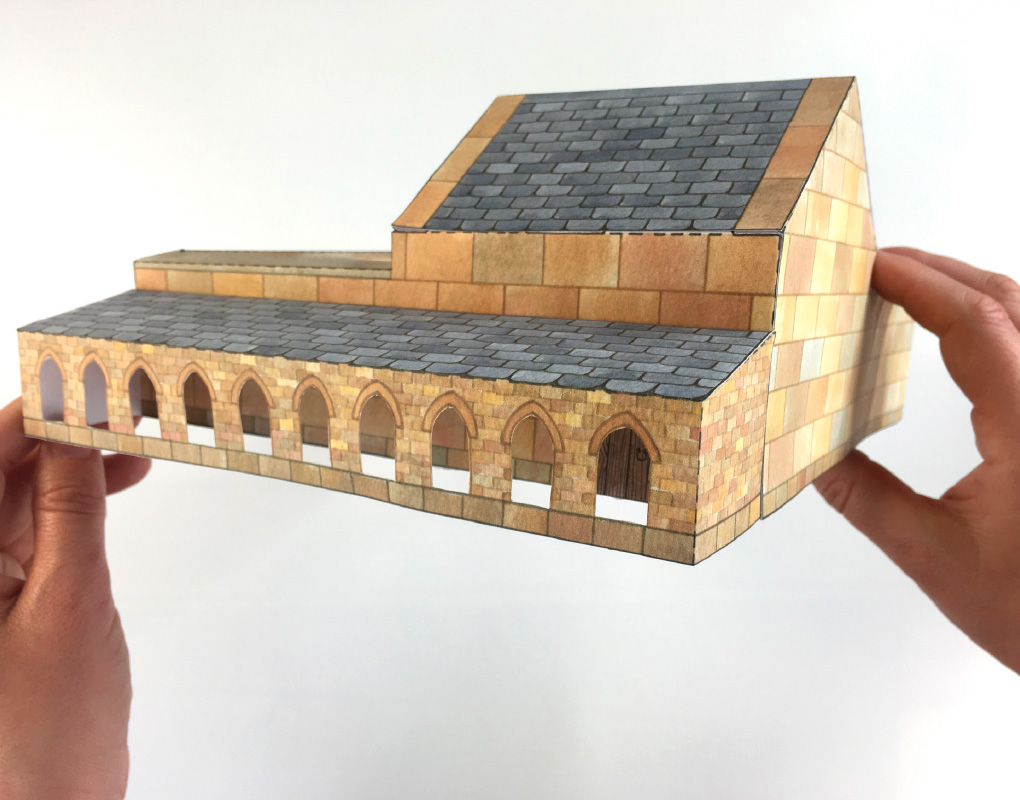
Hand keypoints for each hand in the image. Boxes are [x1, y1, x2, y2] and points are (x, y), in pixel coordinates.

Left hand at [0, 399, 150, 798]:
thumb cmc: (47, 730)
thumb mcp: (70, 602)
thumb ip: (72, 509)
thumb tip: (75, 432)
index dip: (32, 411)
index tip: (86, 382)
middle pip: (0, 469)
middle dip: (60, 431)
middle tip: (122, 407)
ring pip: (22, 491)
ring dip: (74, 462)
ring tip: (133, 442)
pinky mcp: (7, 591)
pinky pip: (37, 524)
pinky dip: (77, 499)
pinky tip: (117, 482)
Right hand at [815, 247, 1019, 672]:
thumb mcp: (933, 556)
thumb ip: (865, 498)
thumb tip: (809, 458)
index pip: (975, 325)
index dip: (919, 283)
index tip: (871, 267)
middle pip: (1007, 301)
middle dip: (940, 271)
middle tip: (879, 265)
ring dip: (969, 290)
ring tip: (911, 286)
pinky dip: (994, 321)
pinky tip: (962, 333)